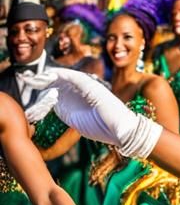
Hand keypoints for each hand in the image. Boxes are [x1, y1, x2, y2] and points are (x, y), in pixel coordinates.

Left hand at [24, 68, 161, 158]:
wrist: (122, 131)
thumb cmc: (104, 129)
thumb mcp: (78, 121)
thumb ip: (66, 112)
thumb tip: (52, 105)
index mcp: (82, 99)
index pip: (62, 89)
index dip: (48, 86)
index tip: (34, 86)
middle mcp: (86, 90)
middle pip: (62, 81)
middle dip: (46, 80)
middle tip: (31, 79)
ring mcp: (90, 87)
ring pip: (67, 77)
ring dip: (51, 75)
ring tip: (37, 75)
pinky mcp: (93, 87)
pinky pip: (74, 77)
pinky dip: (62, 74)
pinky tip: (51, 73)